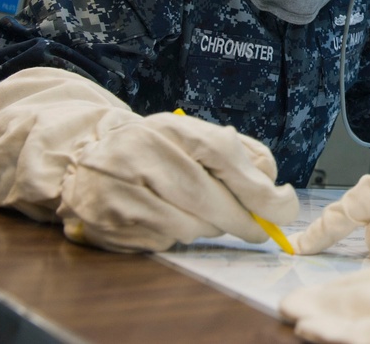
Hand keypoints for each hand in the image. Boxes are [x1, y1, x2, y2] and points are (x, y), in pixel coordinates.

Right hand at [58, 113, 298, 251]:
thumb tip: (275, 189)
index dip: (256, 186)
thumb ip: (240, 154)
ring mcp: (120, 192)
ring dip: (209, 229)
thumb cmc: (157, 151)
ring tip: (204, 215)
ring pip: (188, 226)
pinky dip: (179, 237)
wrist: (86, 164)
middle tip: (260, 230)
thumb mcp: (196, 137)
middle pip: (206, 197)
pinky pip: (165, 242)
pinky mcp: (110, 227)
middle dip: (242, 219)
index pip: (221, 153)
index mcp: (168, 127)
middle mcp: (139, 154)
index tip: (283, 206)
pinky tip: (170, 220)